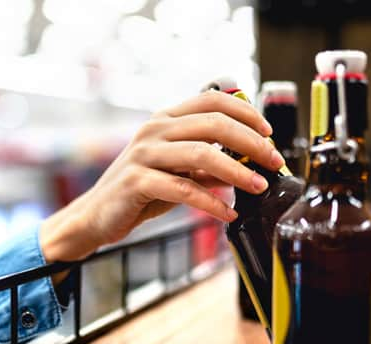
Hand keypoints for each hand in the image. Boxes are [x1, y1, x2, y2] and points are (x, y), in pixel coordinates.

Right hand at [40, 89, 284, 262]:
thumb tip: (249, 167)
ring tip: (259, 186)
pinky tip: (228, 213)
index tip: (268, 133)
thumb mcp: (178, 173)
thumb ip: (209, 167)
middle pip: (214, 124)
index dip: (245, 112)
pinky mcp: (137, 182)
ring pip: (202, 155)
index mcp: (165, 120)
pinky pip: (184, 189)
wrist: (97, 215)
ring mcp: (144, 154)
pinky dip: (212, 203)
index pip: (213, 100)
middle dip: (251, 142)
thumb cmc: (139, 191)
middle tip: (273, 161)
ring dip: (237, 172)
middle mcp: (154, 130)